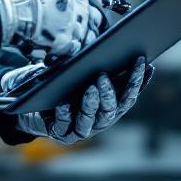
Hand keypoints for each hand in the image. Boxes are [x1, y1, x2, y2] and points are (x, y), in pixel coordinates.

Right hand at [0, 0, 112, 57]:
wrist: (14, 11)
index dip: (105, 3)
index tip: (109, 7)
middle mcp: (82, 6)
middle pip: (98, 20)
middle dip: (95, 26)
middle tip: (88, 31)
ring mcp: (77, 25)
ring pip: (89, 37)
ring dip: (83, 41)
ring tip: (72, 44)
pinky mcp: (69, 42)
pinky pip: (76, 50)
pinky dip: (70, 53)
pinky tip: (61, 52)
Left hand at [13, 57, 149, 144]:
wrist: (38, 109)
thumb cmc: (66, 88)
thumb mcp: (84, 76)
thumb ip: (99, 68)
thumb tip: (110, 47)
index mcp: (110, 107)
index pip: (128, 96)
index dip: (138, 81)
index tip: (143, 62)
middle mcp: (100, 121)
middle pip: (112, 110)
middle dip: (110, 93)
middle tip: (103, 76)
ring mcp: (82, 129)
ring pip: (91, 120)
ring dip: (92, 104)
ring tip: (90, 88)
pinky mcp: (62, 133)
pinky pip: (64, 125)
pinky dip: (65, 114)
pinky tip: (63, 104)